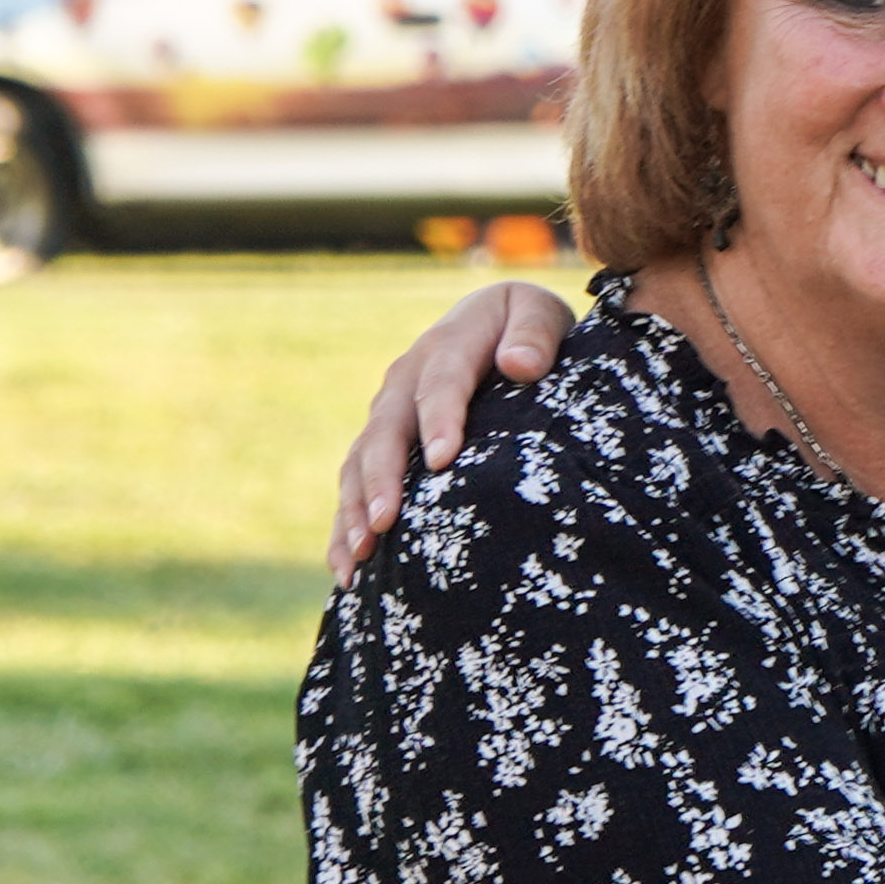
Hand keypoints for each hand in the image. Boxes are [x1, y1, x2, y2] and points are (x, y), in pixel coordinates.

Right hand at [329, 280, 577, 570]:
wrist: (491, 321)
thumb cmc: (524, 326)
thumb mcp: (538, 312)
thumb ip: (534, 333)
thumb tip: (521, 364)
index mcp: (447, 345)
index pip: (441, 381)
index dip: (439, 419)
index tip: (442, 461)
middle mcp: (405, 380)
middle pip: (387, 429)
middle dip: (384, 477)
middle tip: (387, 522)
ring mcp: (387, 414)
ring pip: (360, 462)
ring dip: (356, 508)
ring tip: (362, 553)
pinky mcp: (380, 445)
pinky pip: (354, 485)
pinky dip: (346, 526)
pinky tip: (348, 571)